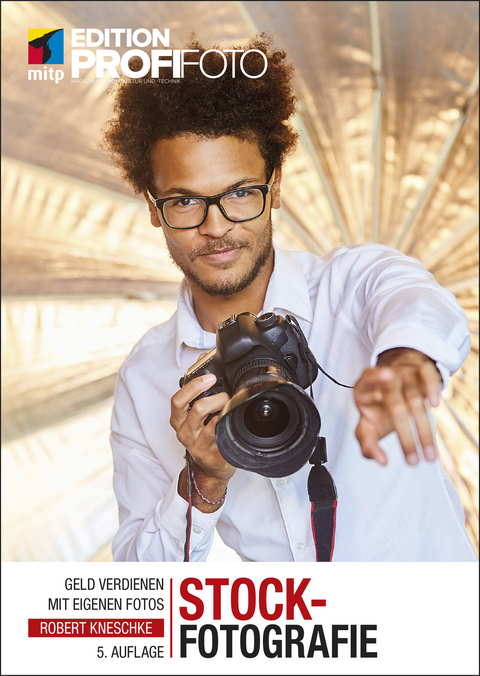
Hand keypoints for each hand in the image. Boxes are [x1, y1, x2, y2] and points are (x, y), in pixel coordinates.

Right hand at [171, 358, 235, 496]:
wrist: (208, 466)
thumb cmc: (201, 434)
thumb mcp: (194, 410)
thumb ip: (196, 383)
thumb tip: (201, 356)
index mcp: (178, 418)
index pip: (178, 400)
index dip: (193, 386)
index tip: (210, 377)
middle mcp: (184, 432)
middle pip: (197, 409)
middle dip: (216, 397)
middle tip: (226, 394)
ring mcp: (198, 445)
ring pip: (212, 423)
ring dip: (225, 410)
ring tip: (231, 405)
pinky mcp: (212, 455)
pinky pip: (224, 437)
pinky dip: (230, 425)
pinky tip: (233, 420)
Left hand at [353, 348, 441, 465]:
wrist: (395, 381)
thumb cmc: (377, 407)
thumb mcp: (367, 425)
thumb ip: (367, 443)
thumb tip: (382, 461)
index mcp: (363, 389)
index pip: (366, 387)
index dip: (374, 385)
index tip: (381, 415)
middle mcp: (383, 378)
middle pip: (394, 403)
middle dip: (404, 436)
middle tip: (412, 462)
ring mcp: (403, 372)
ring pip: (414, 396)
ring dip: (423, 427)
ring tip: (429, 455)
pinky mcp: (420, 369)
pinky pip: (427, 374)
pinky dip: (432, 388)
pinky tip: (434, 405)